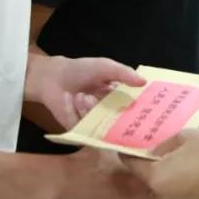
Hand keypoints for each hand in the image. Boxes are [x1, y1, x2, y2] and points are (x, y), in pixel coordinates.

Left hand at [27, 53, 145, 130]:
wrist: (54, 77)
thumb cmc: (82, 70)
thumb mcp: (105, 67)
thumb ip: (124, 73)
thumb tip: (144, 82)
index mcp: (119, 99)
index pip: (134, 109)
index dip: (140, 110)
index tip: (144, 108)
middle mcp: (109, 114)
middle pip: (120, 123)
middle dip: (117, 116)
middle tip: (114, 109)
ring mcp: (95, 124)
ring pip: (101, 126)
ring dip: (91, 109)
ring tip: (83, 95)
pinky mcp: (80, 131)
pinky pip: (85, 129)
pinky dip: (78, 112)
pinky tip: (72, 99)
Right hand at [57, 148, 158, 198]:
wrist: (62, 183)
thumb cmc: (85, 161)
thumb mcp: (108, 147)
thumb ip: (125, 146)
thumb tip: (137, 135)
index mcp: (137, 183)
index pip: (164, 192)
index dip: (165, 185)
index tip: (163, 178)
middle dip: (155, 197)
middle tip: (148, 186)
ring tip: (136, 197)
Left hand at [123, 128, 198, 198]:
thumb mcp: (187, 136)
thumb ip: (164, 143)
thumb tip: (154, 148)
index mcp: (155, 177)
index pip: (130, 163)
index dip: (129, 149)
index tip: (132, 138)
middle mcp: (161, 197)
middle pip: (145, 177)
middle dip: (148, 161)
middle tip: (156, 143)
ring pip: (162, 185)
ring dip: (165, 172)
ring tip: (176, 153)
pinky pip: (176, 193)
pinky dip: (179, 181)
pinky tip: (192, 167)